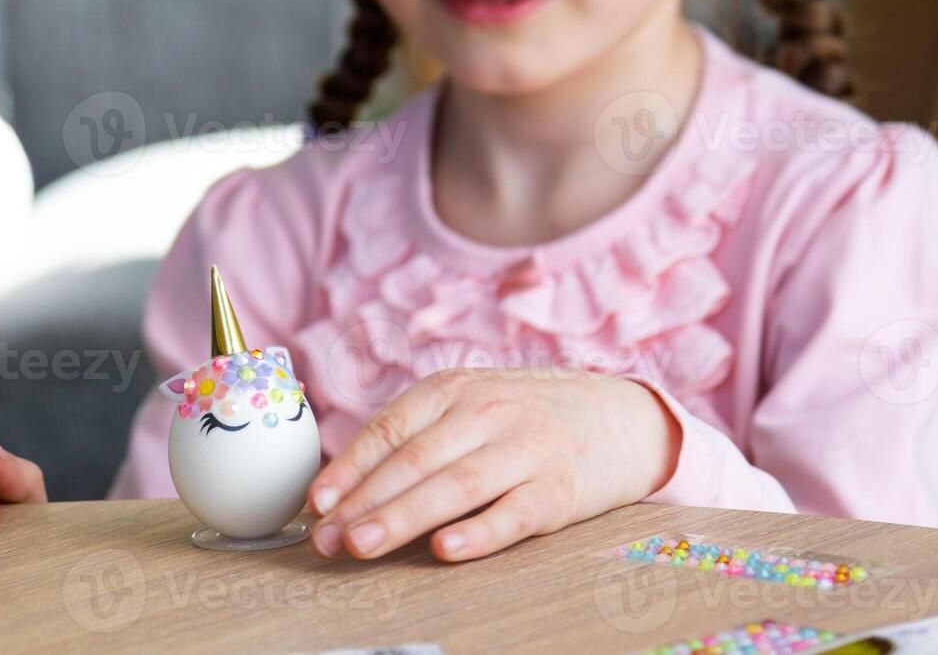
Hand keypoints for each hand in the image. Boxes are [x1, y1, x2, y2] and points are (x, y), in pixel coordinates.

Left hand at [306, 368, 681, 561]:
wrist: (621, 417)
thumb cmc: (528, 415)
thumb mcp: (473, 402)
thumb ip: (418, 433)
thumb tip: (346, 484)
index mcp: (456, 388)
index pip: (391, 429)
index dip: (349, 467)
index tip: (315, 502)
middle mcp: (488, 413)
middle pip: (415, 460)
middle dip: (364, 502)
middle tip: (325, 539)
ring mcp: (525, 450)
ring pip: (454, 486)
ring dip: (402, 518)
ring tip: (361, 545)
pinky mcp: (559, 490)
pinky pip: (513, 513)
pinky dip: (477, 532)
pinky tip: (444, 549)